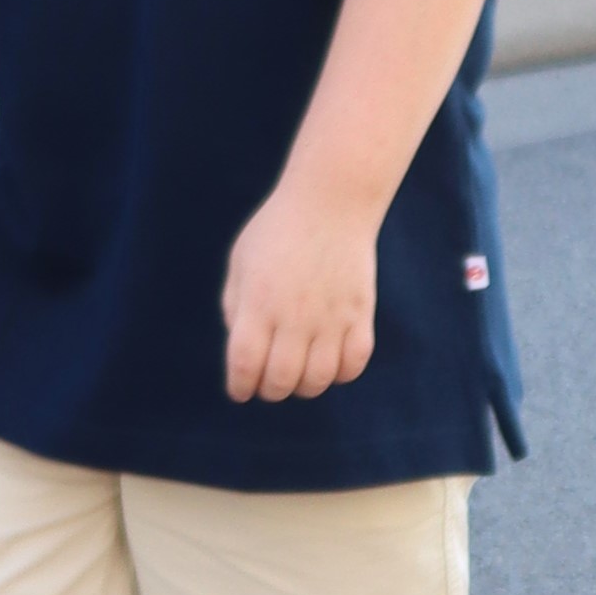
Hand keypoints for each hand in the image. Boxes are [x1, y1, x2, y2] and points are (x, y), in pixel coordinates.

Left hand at [221, 176, 378, 402]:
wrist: (329, 203)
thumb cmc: (277, 231)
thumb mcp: (240, 263)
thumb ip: (235, 307)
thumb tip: (242, 351)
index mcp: (257, 302)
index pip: (245, 364)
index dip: (239, 386)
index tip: (240, 391)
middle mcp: (293, 315)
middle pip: (281, 380)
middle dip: (270, 391)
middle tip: (268, 383)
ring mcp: (330, 317)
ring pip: (319, 380)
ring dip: (304, 387)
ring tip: (298, 375)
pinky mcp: (360, 315)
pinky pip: (354, 365)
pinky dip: (341, 374)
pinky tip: (329, 362)